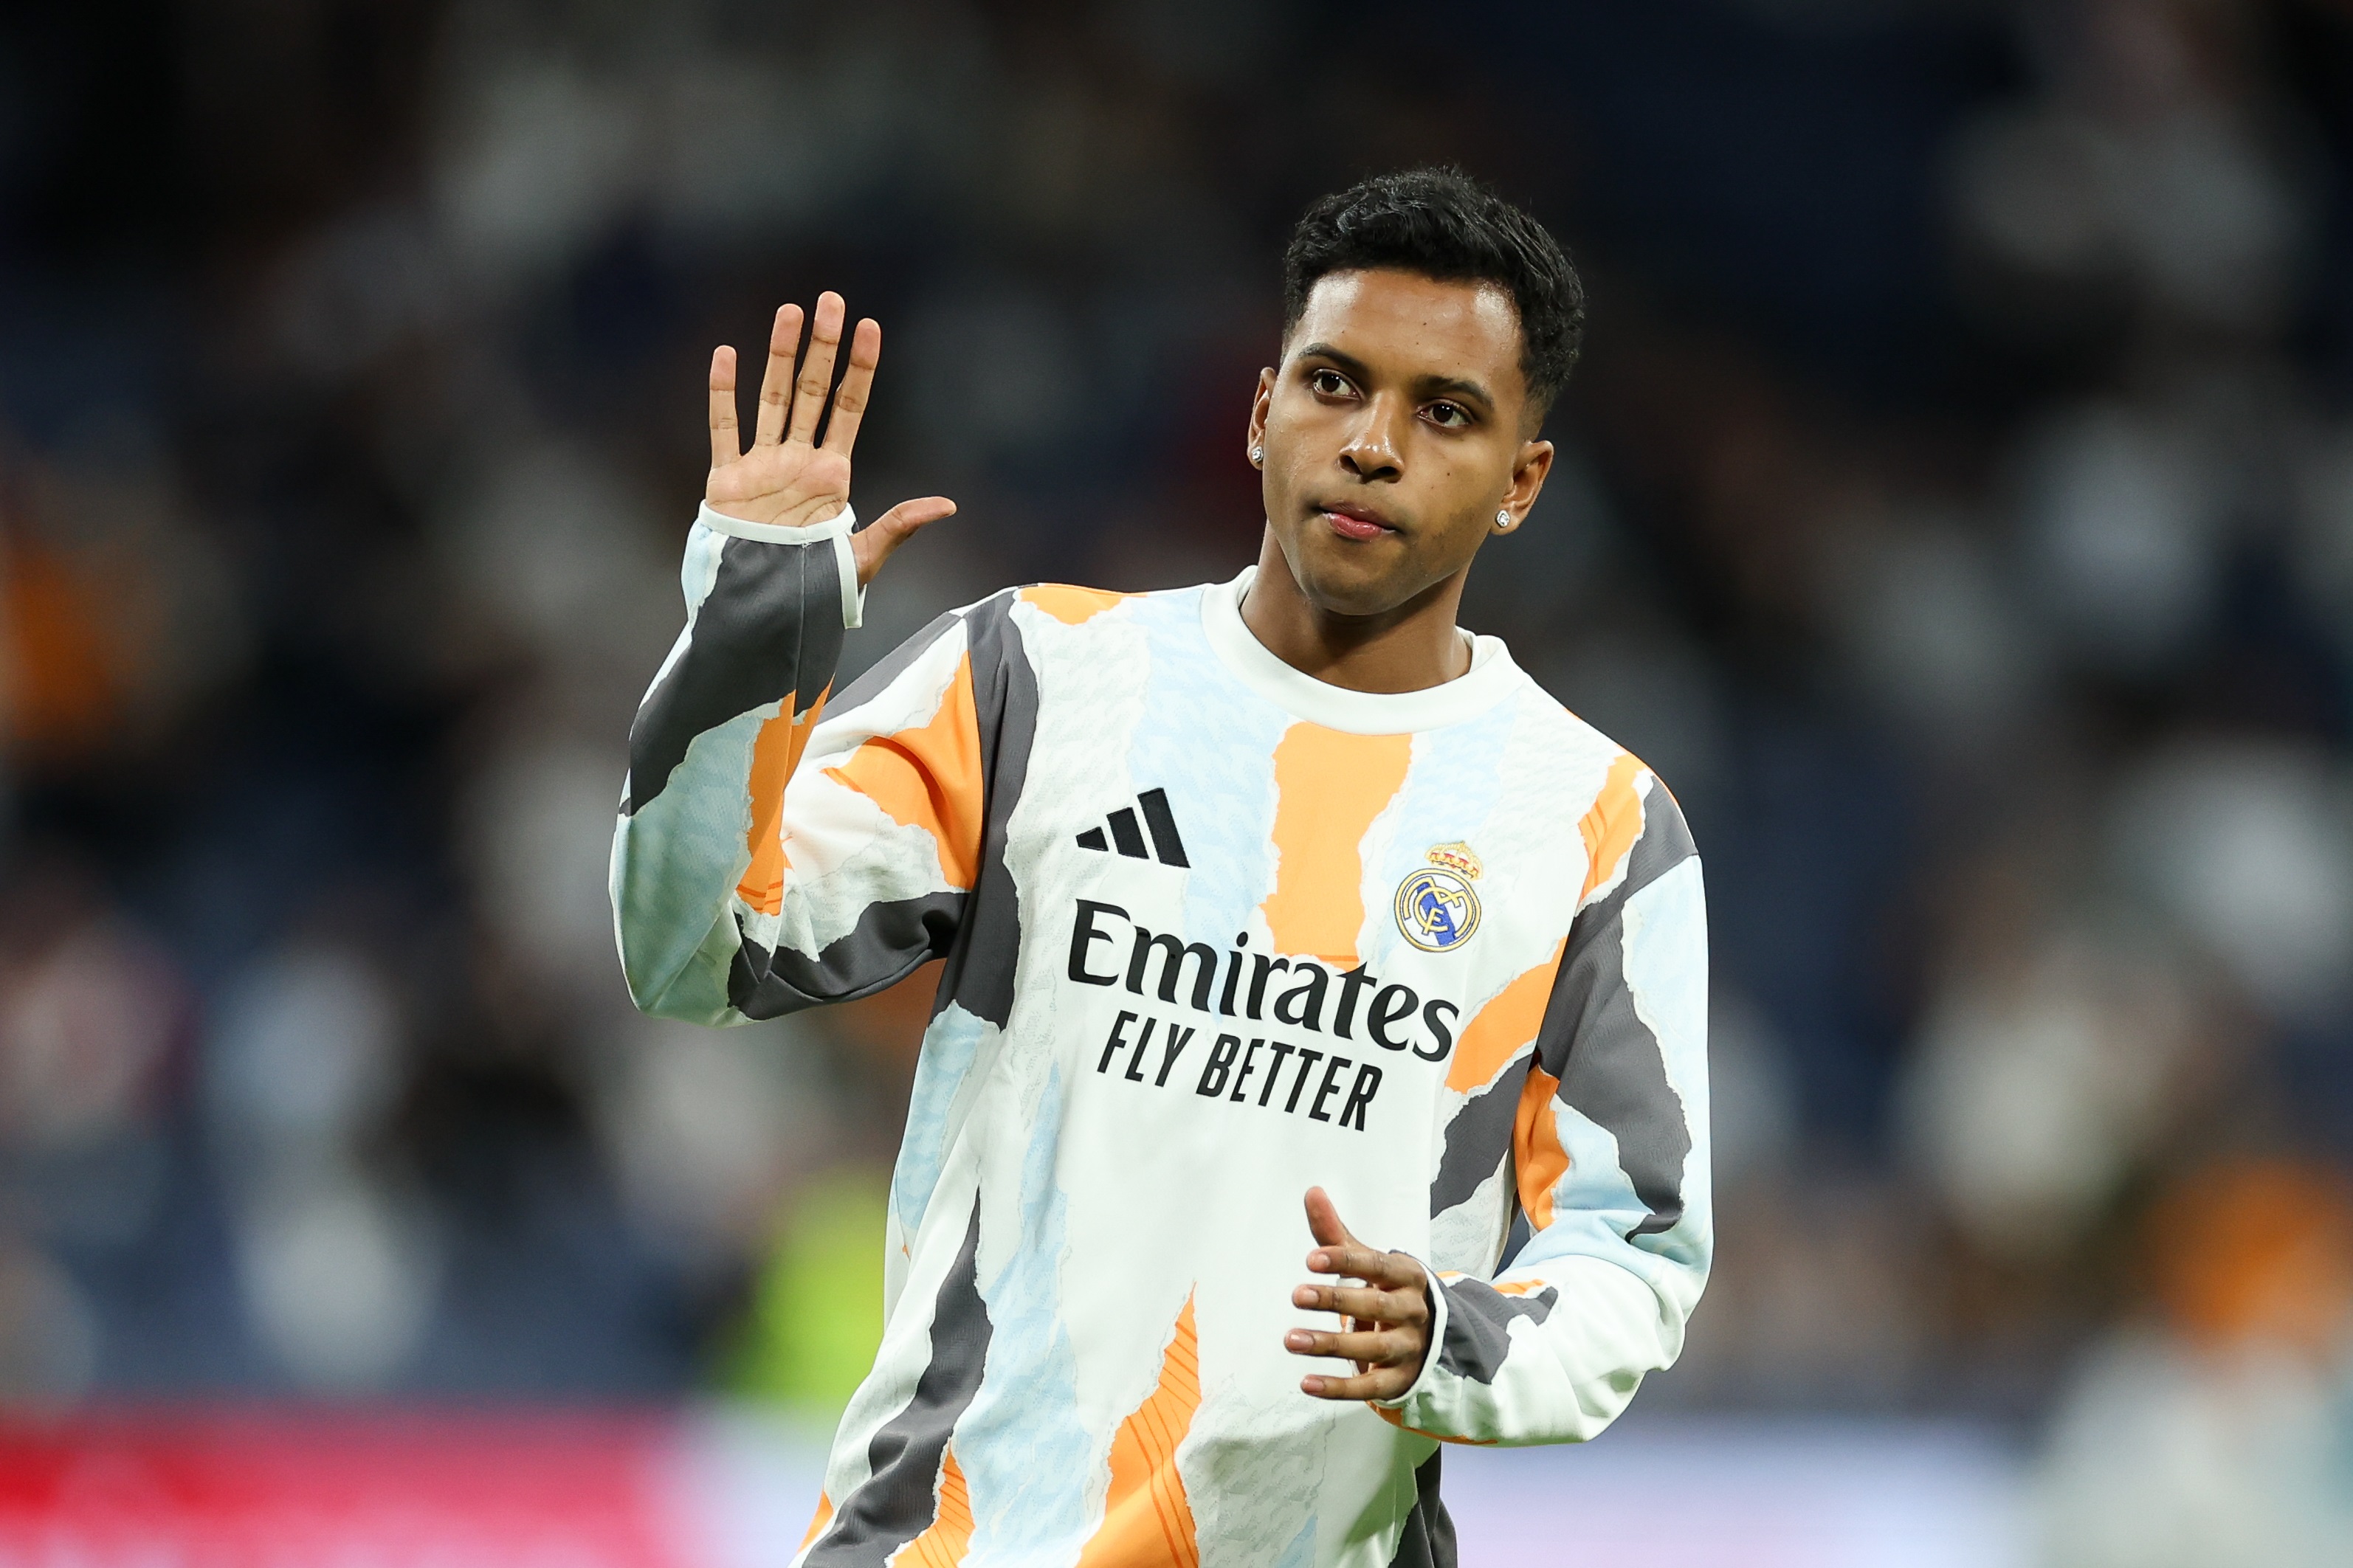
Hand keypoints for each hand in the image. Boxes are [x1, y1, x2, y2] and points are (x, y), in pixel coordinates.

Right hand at [706, 292, 955, 585]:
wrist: (765, 609)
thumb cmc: (816, 588)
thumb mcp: (865, 557)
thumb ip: (900, 525)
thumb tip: (948, 506)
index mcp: (833, 473)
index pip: (850, 407)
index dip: (861, 367)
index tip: (869, 328)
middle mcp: (799, 460)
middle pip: (813, 391)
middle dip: (823, 346)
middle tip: (831, 300)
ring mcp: (762, 466)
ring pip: (771, 398)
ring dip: (779, 355)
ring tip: (790, 312)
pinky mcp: (727, 479)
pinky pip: (724, 428)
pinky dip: (723, 393)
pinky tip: (727, 357)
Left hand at [1284, 1186, 1432, 1401]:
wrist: (1434, 1336)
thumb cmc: (1388, 1290)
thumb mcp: (1368, 1263)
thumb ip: (1336, 1234)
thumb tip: (1311, 1191)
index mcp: (1406, 1275)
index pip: (1377, 1265)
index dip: (1345, 1262)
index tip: (1311, 1259)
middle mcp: (1413, 1311)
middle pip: (1375, 1304)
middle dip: (1336, 1301)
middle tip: (1296, 1295)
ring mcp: (1409, 1348)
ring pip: (1372, 1347)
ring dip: (1330, 1344)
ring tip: (1290, 1340)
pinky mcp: (1400, 1380)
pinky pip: (1371, 1388)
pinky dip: (1339, 1388)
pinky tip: (1306, 1383)